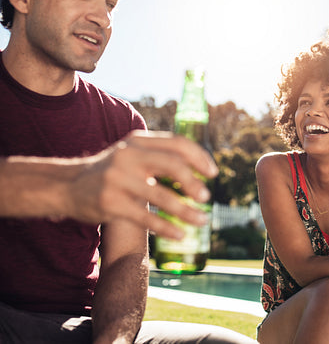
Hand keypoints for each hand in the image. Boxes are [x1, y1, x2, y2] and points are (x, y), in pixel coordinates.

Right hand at [67, 130, 217, 238]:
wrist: (68, 185)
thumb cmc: (111, 171)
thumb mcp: (132, 153)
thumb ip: (160, 154)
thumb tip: (199, 162)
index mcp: (138, 140)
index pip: (177, 143)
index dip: (199, 157)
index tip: (212, 172)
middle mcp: (128, 155)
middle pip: (172, 165)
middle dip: (193, 182)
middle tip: (206, 197)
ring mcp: (117, 179)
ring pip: (162, 196)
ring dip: (186, 211)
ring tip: (202, 220)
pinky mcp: (110, 203)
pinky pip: (146, 217)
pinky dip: (167, 227)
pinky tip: (180, 235)